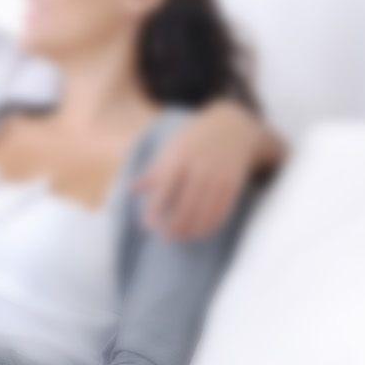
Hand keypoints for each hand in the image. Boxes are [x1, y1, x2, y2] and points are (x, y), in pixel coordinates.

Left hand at [136, 100, 273, 241]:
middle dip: (177, 224)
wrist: (232, 127)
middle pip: (187, 203)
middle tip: (167, 238)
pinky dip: (213, 222)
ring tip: (184, 238)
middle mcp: (200, 167)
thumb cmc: (193, 143)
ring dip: (195, 228)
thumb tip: (131, 190)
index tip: (148, 226)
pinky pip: (224, 207)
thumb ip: (154, 173)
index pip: (164, 189)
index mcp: (179, 159)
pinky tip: (203, 231)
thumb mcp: (171, 150)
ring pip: (207, 208)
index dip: (155, 210)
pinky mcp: (233, 182)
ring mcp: (219, 175)